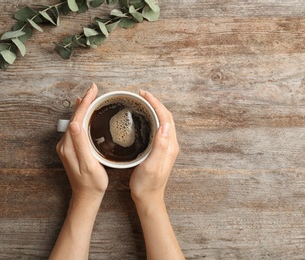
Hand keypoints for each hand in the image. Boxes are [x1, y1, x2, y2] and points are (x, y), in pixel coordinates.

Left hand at [56, 83, 107, 202]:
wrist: (86, 196)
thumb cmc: (92, 182)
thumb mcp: (89, 164)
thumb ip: (81, 143)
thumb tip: (75, 122)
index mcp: (69, 145)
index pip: (77, 117)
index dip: (85, 102)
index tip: (93, 90)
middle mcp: (65, 144)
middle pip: (75, 117)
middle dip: (84, 101)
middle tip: (94, 89)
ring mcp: (67, 146)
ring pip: (75, 121)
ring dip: (83, 108)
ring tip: (91, 97)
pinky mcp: (71, 149)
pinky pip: (76, 128)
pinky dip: (82, 117)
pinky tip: (86, 114)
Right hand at [129, 90, 183, 259]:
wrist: (148, 198)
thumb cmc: (147, 184)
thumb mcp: (152, 165)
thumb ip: (160, 146)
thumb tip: (165, 125)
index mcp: (169, 146)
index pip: (165, 117)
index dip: (155, 103)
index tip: (143, 94)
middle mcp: (170, 144)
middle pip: (166, 117)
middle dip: (155, 103)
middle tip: (141, 95)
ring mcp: (166, 147)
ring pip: (163, 121)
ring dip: (154, 109)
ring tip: (142, 102)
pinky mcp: (160, 150)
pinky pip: (158, 128)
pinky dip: (152, 118)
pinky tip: (143, 118)